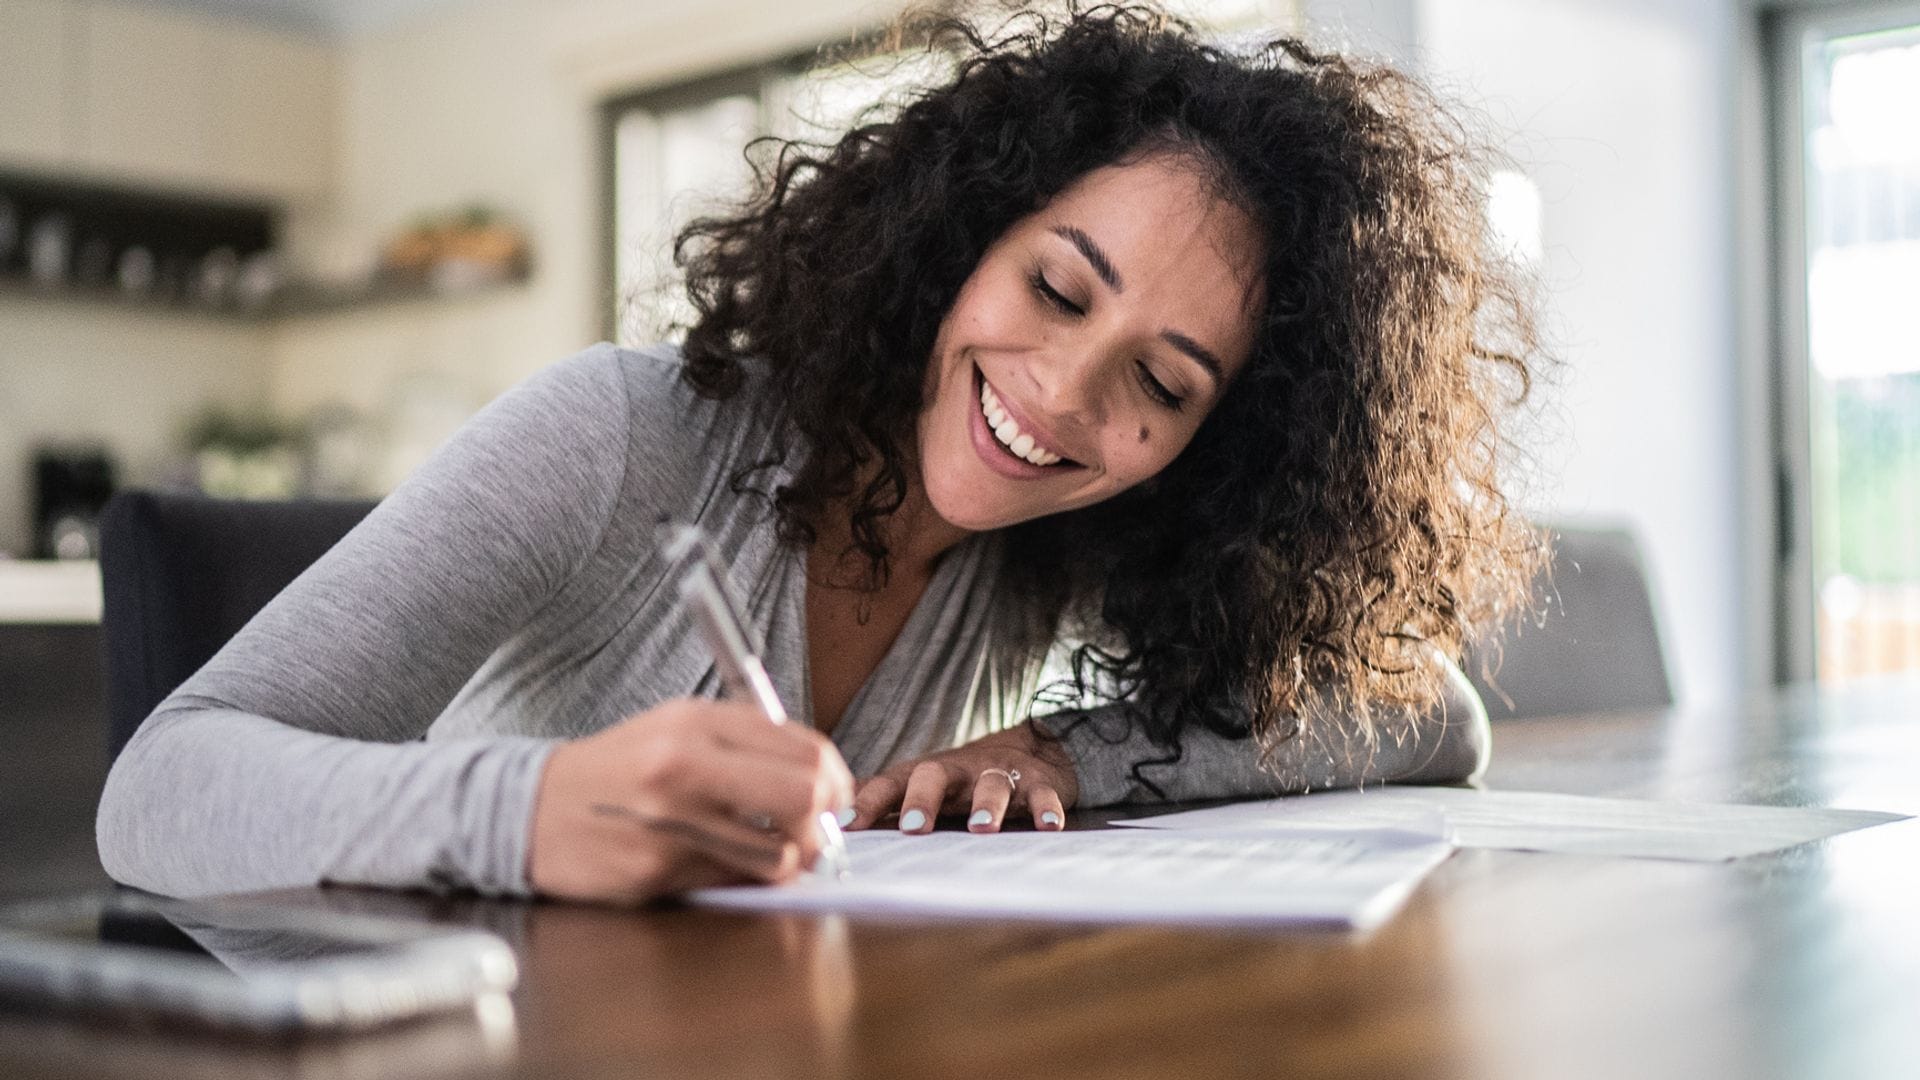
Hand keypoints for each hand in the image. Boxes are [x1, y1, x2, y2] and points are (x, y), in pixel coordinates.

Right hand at [528, 699, 854, 903]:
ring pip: (779, 852)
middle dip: (825, 818)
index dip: (836, 777)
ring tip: (774, 849)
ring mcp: (670, 822)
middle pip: (804, 795)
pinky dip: (743, 876)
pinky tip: (724, 861)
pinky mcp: (657, 871)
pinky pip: (733, 881)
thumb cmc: (617, 768)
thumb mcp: (677, 726)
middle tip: (817, 827)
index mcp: (695, 722)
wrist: (529, 808)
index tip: (836, 793)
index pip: (804, 748)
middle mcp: (684, 765)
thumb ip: (746, 740)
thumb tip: (821, 774)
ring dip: (790, 858)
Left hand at [848, 721, 1078, 833]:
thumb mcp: (922, 785)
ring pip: (991, 784)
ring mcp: (998, 774)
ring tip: (982, 830)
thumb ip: (883, 802)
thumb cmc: (962, 780)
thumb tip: (829, 820)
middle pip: (934, 775)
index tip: (847, 827)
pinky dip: (1046, 809)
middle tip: (913, 828)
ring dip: (987, 806)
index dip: (867, 803)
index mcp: (925, 774)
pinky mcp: (1036, 782)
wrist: (1029, 748)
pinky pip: (1041, 794)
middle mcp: (959, 771)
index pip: (888, 784)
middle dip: (922, 800)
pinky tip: (1048, 827)